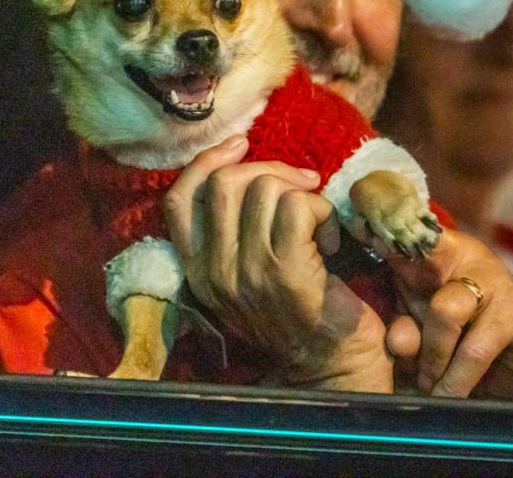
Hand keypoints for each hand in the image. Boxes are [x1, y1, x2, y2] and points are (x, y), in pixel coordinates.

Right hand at [162, 134, 392, 391]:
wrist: (333, 367)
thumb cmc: (300, 314)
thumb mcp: (250, 275)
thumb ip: (235, 232)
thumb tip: (245, 166)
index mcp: (198, 271)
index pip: (179, 199)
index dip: (208, 161)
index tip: (241, 145)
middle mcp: (215, 273)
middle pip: (225, 183)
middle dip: (272, 168)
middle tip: (303, 186)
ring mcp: (249, 274)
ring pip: (265, 188)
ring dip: (304, 194)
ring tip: (320, 226)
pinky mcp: (287, 274)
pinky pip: (300, 206)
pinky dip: (325, 212)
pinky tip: (333, 241)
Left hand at [385, 229, 512, 404]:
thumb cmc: (462, 342)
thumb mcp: (422, 331)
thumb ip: (403, 328)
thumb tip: (396, 341)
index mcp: (434, 253)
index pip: (403, 234)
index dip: (383, 236)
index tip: (366, 245)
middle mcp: (463, 256)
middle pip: (416, 268)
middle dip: (406, 318)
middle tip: (406, 362)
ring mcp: (493, 279)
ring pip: (444, 312)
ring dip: (432, 358)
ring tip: (428, 386)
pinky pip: (475, 349)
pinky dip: (456, 379)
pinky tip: (448, 394)